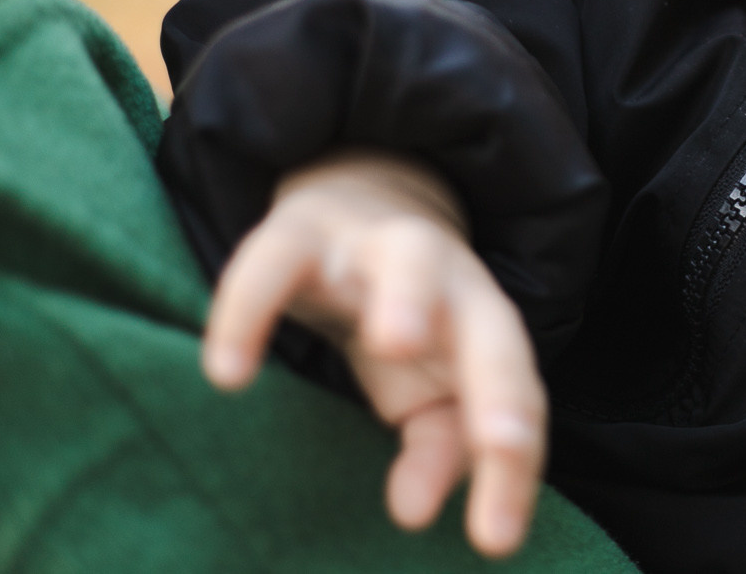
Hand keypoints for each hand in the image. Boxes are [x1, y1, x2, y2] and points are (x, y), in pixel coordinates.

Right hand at [200, 150, 545, 556]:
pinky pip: (272, 262)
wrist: (355, 205)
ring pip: (407, 258)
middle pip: (491, 318)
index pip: (517, 397)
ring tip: (396, 344)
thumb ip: (440, 448)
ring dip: (410, 297)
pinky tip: (228, 374)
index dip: (513, 465)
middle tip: (501, 441)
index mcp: (485, 328)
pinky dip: (249, 311)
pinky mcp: (297, 232)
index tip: (496, 541)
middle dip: (497, 376)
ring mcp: (375, 248)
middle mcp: (449, 283)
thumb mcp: (427, 390)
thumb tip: (416, 511)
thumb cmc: (409, 327)